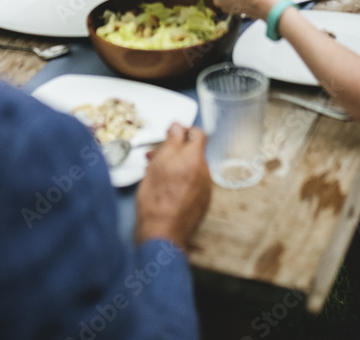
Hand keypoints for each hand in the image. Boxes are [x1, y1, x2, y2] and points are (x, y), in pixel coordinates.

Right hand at [135, 123, 210, 248]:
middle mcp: (204, 172)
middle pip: (192, 152)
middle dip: (174, 151)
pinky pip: (192, 184)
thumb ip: (171, 141)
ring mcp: (205, 189)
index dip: (184, 131)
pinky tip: (165, 189)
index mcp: (195, 159)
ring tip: (156, 173)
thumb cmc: (157, 198)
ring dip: (176, 166)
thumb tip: (178, 126)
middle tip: (155, 156)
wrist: (162, 234)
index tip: (171, 135)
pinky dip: (180, 181)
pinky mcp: (201, 203)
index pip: (198, 134)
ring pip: (191, 169)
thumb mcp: (158, 163)